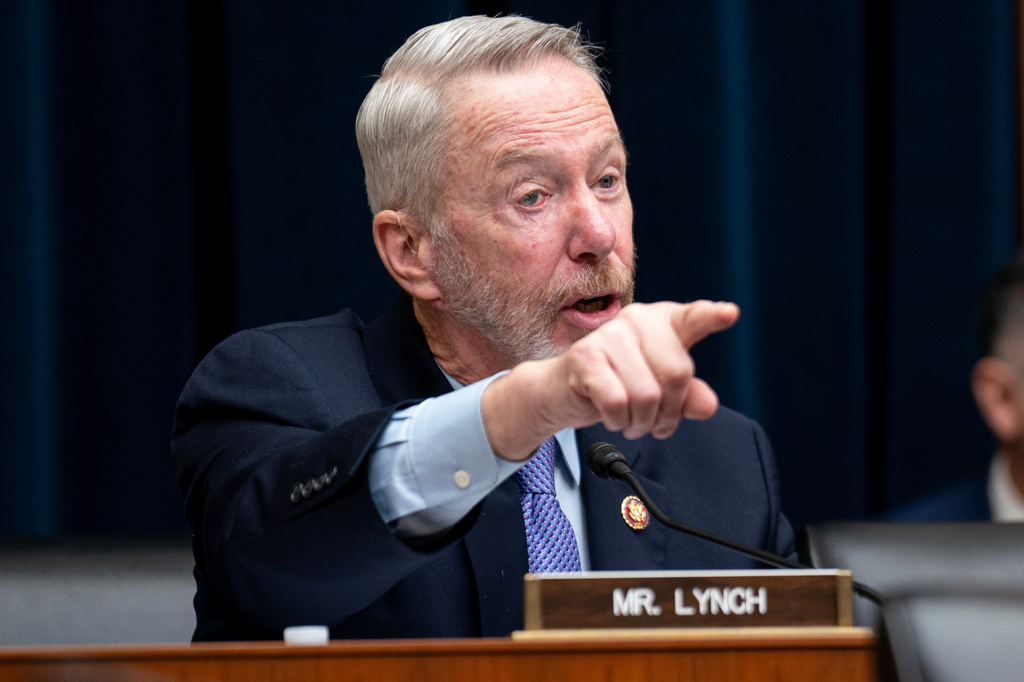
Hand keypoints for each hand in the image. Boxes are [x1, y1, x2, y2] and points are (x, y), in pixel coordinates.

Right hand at [482, 300, 738, 460]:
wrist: (561, 392)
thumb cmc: (615, 386)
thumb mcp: (659, 393)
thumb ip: (687, 397)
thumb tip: (706, 404)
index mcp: (661, 322)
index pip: (692, 319)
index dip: (711, 317)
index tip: (730, 313)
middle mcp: (636, 320)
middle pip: (678, 374)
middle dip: (670, 411)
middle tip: (655, 422)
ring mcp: (608, 336)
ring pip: (647, 395)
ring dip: (642, 422)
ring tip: (631, 420)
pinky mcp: (584, 357)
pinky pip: (618, 403)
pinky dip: (618, 421)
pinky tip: (612, 416)